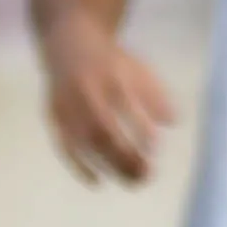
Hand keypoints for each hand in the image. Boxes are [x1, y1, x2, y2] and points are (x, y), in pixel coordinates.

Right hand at [38, 15, 175, 182]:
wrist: (68, 44)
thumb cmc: (111, 62)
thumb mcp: (138, 69)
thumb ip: (155, 94)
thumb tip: (172, 122)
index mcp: (110, 76)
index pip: (126, 105)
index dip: (140, 128)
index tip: (155, 148)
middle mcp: (86, 91)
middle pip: (104, 130)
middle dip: (125, 155)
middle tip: (147, 176)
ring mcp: (67, 105)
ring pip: (86, 141)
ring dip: (108, 165)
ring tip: (132, 182)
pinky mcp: (54, 116)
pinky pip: (64, 145)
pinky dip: (78, 165)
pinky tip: (97, 182)